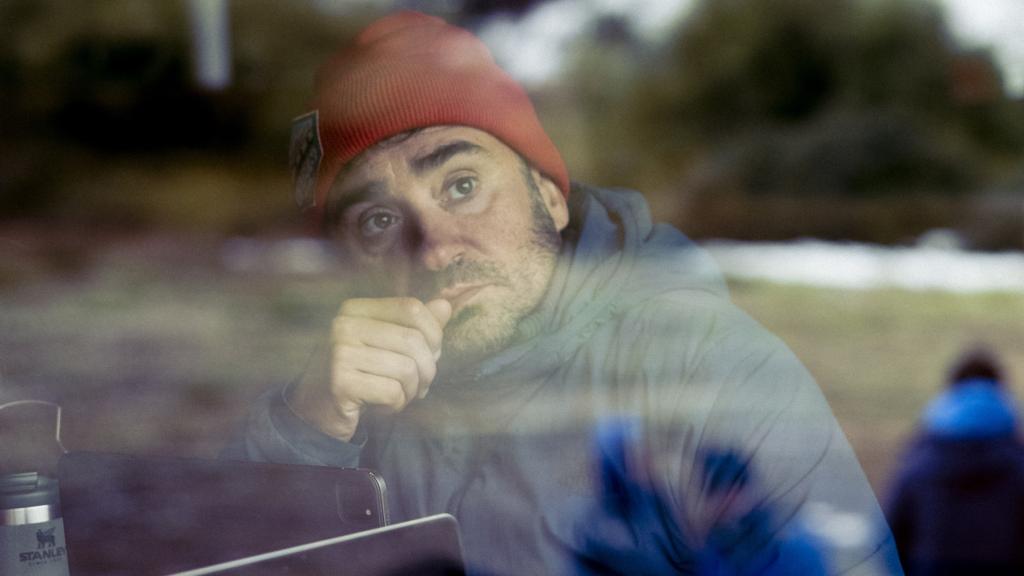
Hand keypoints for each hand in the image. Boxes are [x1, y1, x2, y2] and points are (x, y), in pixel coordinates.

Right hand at [287, 297, 451, 441]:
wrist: (317, 413)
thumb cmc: (359, 377)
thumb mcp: (387, 347)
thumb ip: (415, 326)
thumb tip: (445, 306)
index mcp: (355, 309)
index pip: (412, 308)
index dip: (434, 335)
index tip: (430, 357)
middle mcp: (343, 325)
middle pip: (414, 341)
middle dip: (426, 370)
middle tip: (418, 386)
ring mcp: (339, 353)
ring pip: (407, 369)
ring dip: (411, 391)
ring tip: (397, 396)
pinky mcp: (340, 382)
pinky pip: (392, 392)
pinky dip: (396, 405)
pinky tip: (381, 407)